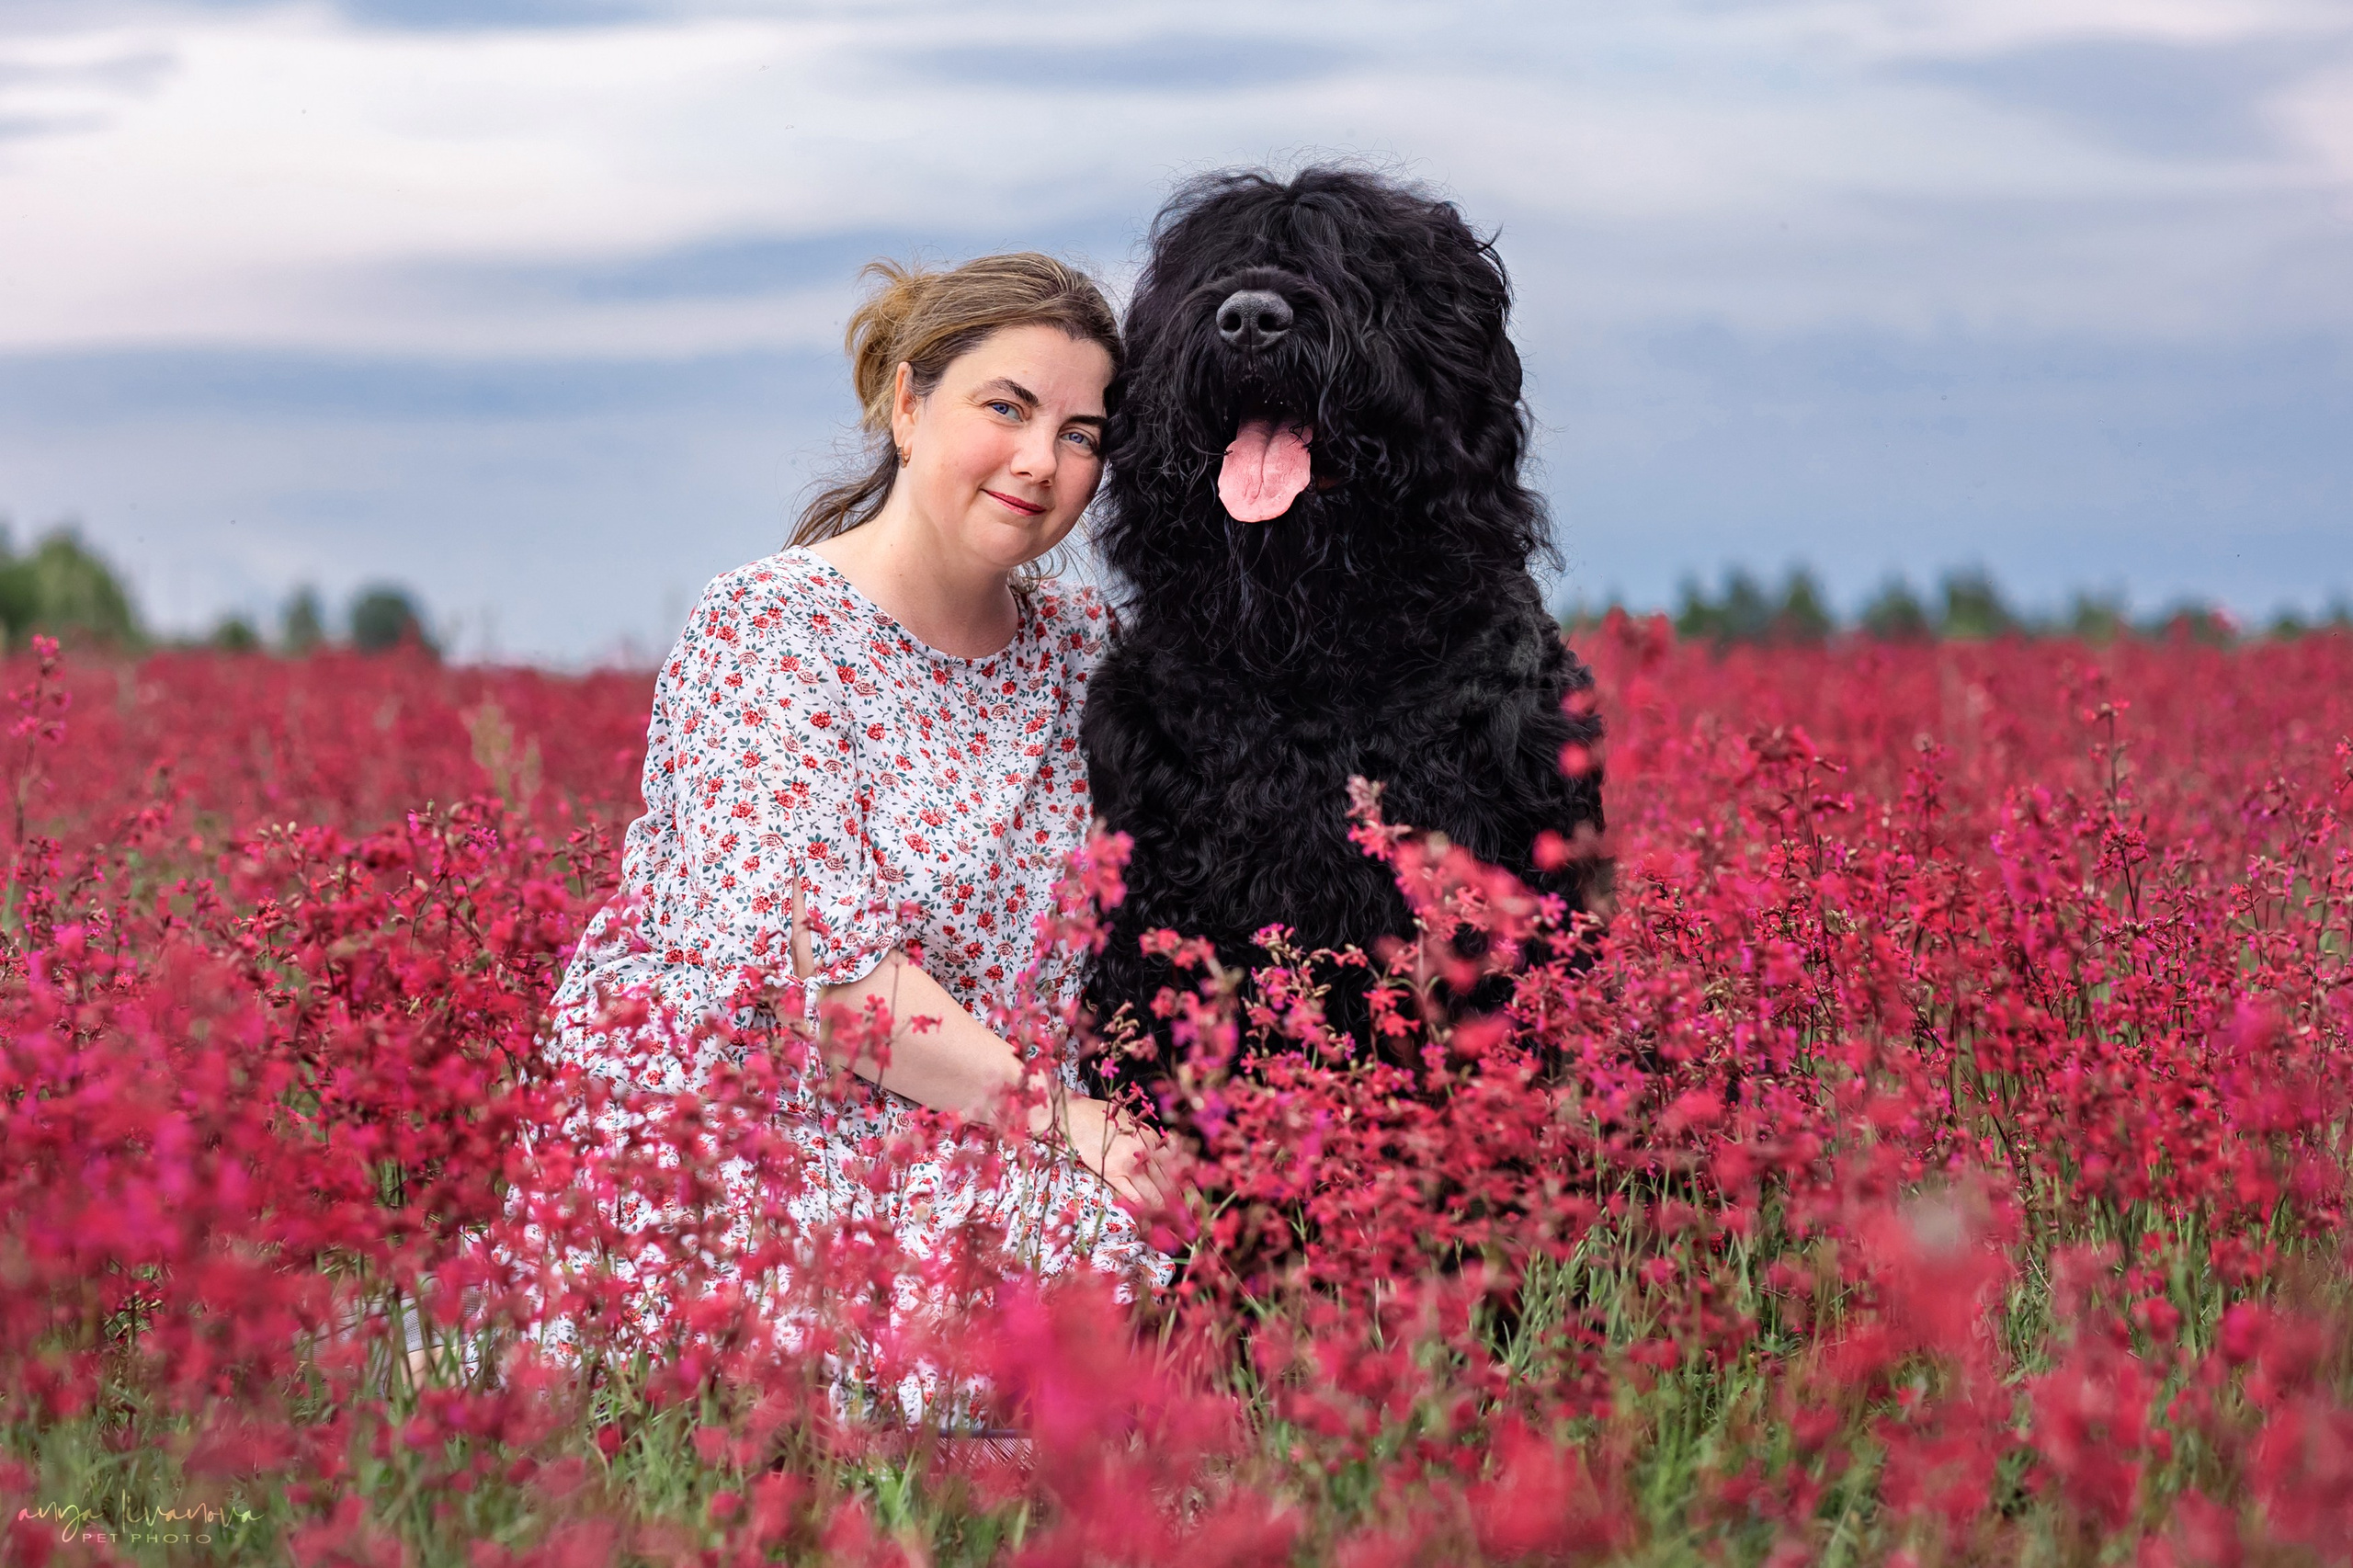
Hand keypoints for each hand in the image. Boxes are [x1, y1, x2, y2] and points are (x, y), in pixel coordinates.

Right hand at [1053, 1095, 1181, 1215]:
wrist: (1075, 1117)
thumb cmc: (1101, 1116)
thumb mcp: (1132, 1121)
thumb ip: (1149, 1138)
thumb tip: (1165, 1155)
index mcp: (1153, 1138)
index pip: (1177, 1164)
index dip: (1187, 1183)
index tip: (1194, 1197)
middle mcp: (1146, 1152)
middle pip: (1170, 1182)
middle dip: (1181, 1201)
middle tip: (1189, 1217)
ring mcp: (1130, 1165)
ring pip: (1154, 1193)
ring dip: (1164, 1210)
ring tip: (1172, 1224)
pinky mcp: (1113, 1174)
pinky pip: (1134, 1196)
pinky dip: (1143, 1209)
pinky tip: (1149, 1220)